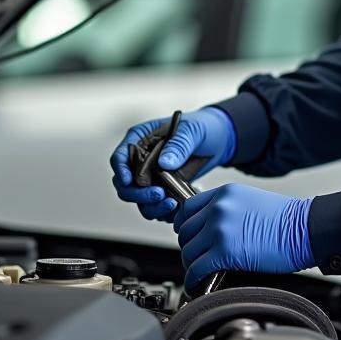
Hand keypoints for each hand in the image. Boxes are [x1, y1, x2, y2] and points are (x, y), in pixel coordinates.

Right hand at [110, 107, 236, 219]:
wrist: (219, 141)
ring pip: (140, 201)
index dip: (121, 171)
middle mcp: (142, 161)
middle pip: (126, 185)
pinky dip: (166, 212)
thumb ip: (178, 144)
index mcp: (141, 140)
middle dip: (139, 194)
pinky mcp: (165, 190)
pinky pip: (158, 207)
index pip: (120, 157)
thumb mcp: (192, 130)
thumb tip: (164, 163)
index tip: (129, 181)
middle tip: (159, 195)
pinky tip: (180, 207)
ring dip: (152, 207)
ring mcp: (152, 178)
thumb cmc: (202, 127)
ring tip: (172, 204)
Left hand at [174, 184, 313, 290]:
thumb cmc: (286, 220)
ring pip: (188, 251)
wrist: (305, 229)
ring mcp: (219, 228)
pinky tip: (198, 283)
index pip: (187, 209)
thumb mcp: (250, 202)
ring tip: (201, 272)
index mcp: (225, 193)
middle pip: (185, 231)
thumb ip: (227, 210)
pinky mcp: (223, 251)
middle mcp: (218, 207)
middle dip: (190, 247)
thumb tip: (210, 230)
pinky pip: (197, 268)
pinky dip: (194, 279)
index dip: (185, 227)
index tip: (190, 237)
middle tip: (199, 258)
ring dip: (192, 264)